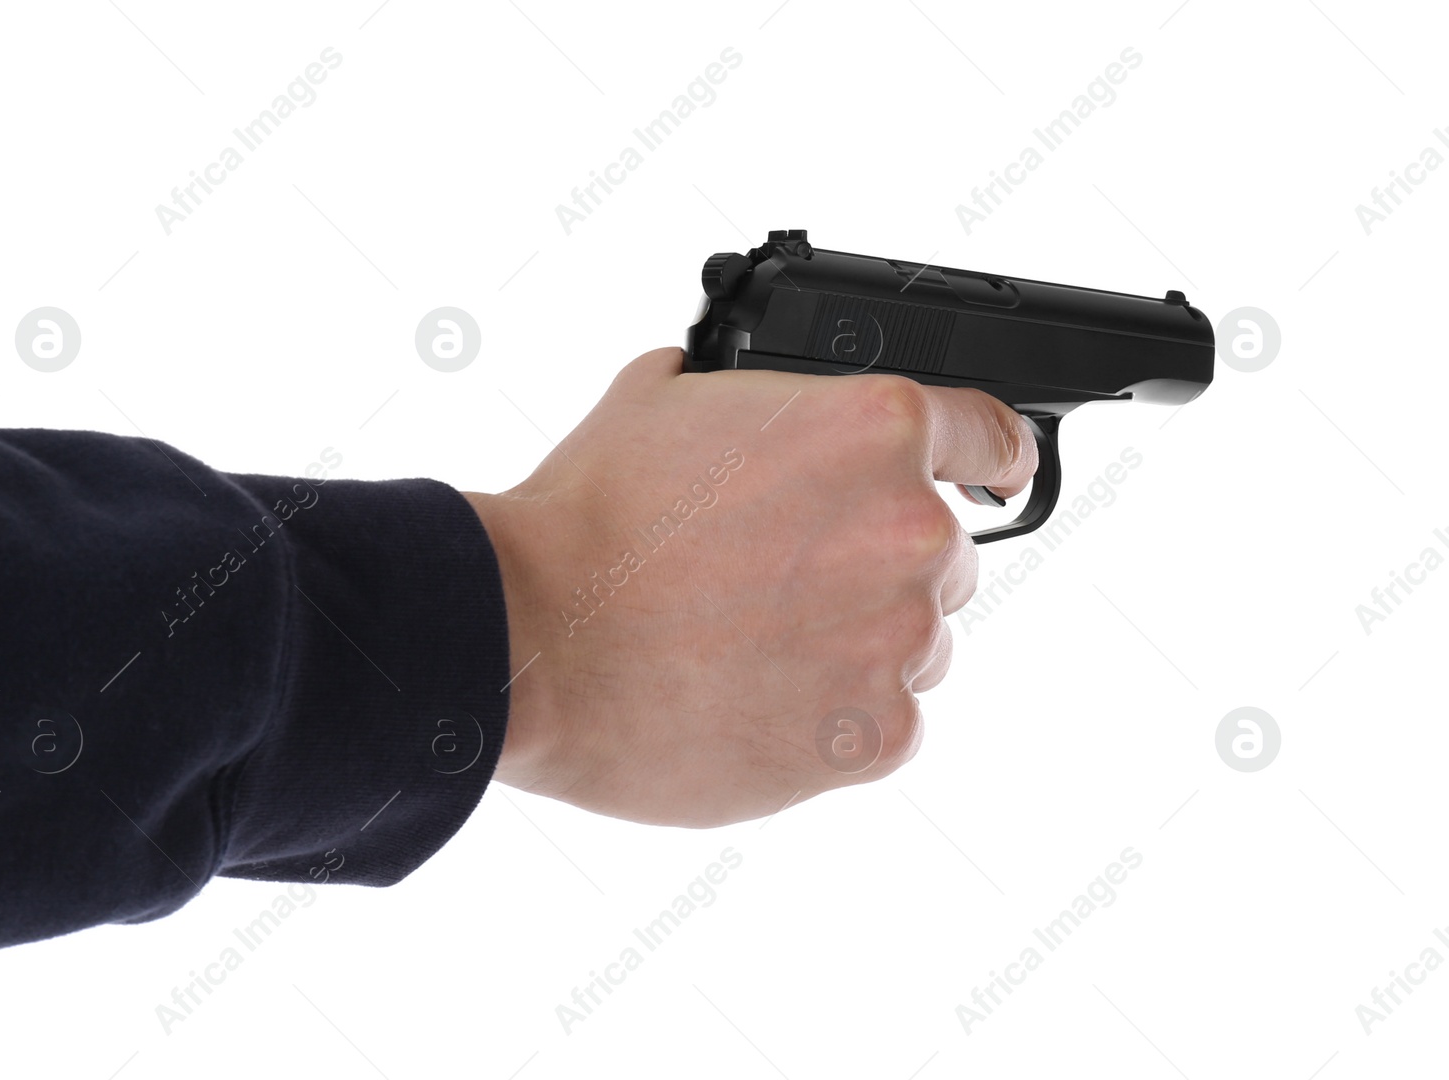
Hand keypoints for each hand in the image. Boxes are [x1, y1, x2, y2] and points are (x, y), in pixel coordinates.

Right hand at [464, 347, 1036, 826]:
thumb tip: (727, 391)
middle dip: (879, 564)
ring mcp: (898, 638)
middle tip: (784, 582)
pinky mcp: (873, 736)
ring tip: (755, 650)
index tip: (987, 480)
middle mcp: (908, 530)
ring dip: (861, 644)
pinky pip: (889, 724)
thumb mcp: (657, 401)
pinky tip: (760, 703)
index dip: (984, 460)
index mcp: (875, 429)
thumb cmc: (585, 521)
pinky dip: (839, 719)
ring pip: (920, 643)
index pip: (992, 439)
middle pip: (945, 553)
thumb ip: (738, 394)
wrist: (532, 641)